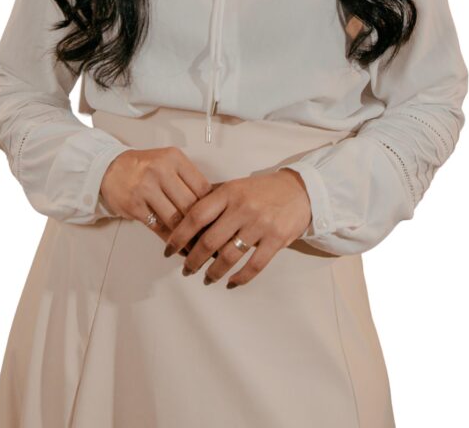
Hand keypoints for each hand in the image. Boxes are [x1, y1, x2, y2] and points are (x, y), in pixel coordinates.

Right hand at [99, 146, 213, 250]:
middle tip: (210, 237)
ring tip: (196, 246)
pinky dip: (170, 241)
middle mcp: (160, 171)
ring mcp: (146, 188)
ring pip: (175, 219)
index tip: (217, 219)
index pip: (202, 186)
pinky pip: (158, 228)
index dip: (212, 206)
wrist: (110, 169)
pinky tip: (178, 246)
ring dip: (187, 236)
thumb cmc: (143, 167)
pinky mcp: (135, 206)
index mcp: (174, 158)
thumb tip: (212, 204)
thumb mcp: (167, 161)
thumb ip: (187, 178)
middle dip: (202, 225)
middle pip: (190, 204)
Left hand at [163, 168, 311, 287]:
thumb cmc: (261, 190)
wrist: (299, 191)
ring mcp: (260, 224)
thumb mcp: (235, 186)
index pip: (197, 215)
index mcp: (229, 193)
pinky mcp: (276, 239)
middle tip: (186, 270)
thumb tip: (183, 214)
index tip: (168, 249)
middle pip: (210, 240)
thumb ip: (212, 198)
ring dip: (214, 272)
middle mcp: (242, 208)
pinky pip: (254, 265)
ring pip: (229, 256)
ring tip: (207, 279)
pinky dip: (240, 278)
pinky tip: (231, 283)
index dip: (179, 235)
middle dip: (193, 260)